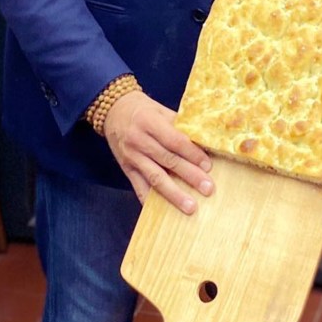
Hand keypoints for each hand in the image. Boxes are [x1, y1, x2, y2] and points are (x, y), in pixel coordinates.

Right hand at [103, 90, 213, 214]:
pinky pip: (139, 187)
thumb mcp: (160, 109)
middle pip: (168, 160)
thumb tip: (203, 141)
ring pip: (155, 177)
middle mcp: (139, 140)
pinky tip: (163, 212)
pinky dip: (150, 200)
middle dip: (189, 175)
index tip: (208, 165)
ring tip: (190, 206)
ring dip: (174, 193)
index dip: (192, 153)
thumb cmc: (142, 109)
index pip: (174, 140)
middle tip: (207, 188)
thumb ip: (179, 125)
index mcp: (149, 122)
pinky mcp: (126, 168)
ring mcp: (132, 156)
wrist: (113, 110)